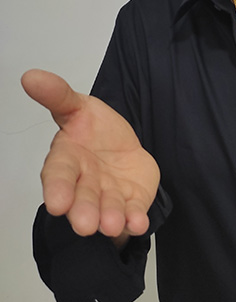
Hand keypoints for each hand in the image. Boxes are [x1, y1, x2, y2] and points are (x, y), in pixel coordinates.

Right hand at [22, 69, 159, 241]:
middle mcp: (85, 183)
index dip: (58, 189)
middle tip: (86, 225)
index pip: (60, 175)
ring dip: (110, 218)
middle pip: (83, 198)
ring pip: (107, 209)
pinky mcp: (131, 202)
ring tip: (112, 226)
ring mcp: (109, 196)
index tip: (57, 204)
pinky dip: (135, 219)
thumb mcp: (78, 106)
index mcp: (68, 160)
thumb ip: (58, 95)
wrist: (123, 146)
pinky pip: (133, 212)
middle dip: (84, 212)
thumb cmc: (95, 129)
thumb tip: (31, 76)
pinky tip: (138, 223)